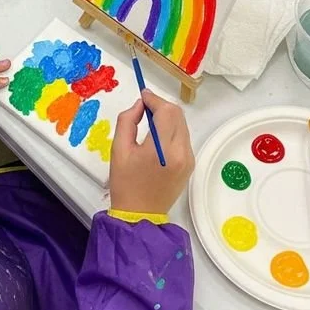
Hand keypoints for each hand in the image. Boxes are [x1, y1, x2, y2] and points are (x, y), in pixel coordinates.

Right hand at [109, 92, 194, 216]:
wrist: (140, 214)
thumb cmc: (125, 183)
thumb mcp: (118, 149)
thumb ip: (128, 121)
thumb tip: (140, 105)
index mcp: (162, 150)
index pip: (165, 112)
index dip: (154, 99)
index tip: (142, 95)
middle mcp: (181, 152)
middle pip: (177, 115)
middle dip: (161, 106)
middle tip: (144, 107)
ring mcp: (188, 159)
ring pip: (182, 125)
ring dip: (167, 117)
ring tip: (149, 121)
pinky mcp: (190, 164)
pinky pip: (183, 138)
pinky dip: (172, 130)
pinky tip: (158, 136)